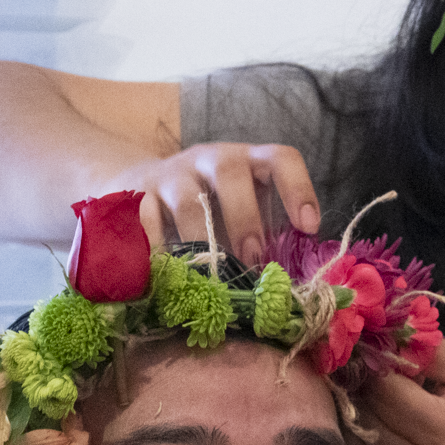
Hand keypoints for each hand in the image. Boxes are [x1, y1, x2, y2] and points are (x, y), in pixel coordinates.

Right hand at [112, 143, 320, 265]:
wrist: (138, 186)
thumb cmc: (206, 209)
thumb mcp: (238, 212)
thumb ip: (263, 236)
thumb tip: (287, 286)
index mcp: (247, 161)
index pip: (280, 159)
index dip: (298, 188)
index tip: (308, 227)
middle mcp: (210, 159)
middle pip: (230, 171)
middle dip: (244, 216)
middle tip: (252, 257)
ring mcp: (171, 175)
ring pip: (186, 198)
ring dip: (200, 239)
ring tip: (206, 275)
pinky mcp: (136, 195)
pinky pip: (143, 220)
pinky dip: (154, 249)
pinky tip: (163, 276)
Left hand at [349, 342, 444, 444]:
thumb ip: (435, 355)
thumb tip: (389, 335)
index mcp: (440, 431)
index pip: (381, 387)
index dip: (370, 359)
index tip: (369, 339)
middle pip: (358, 409)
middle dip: (355, 379)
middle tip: (360, 357)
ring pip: (346, 433)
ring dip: (349, 405)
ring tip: (364, 385)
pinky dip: (354, 431)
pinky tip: (373, 416)